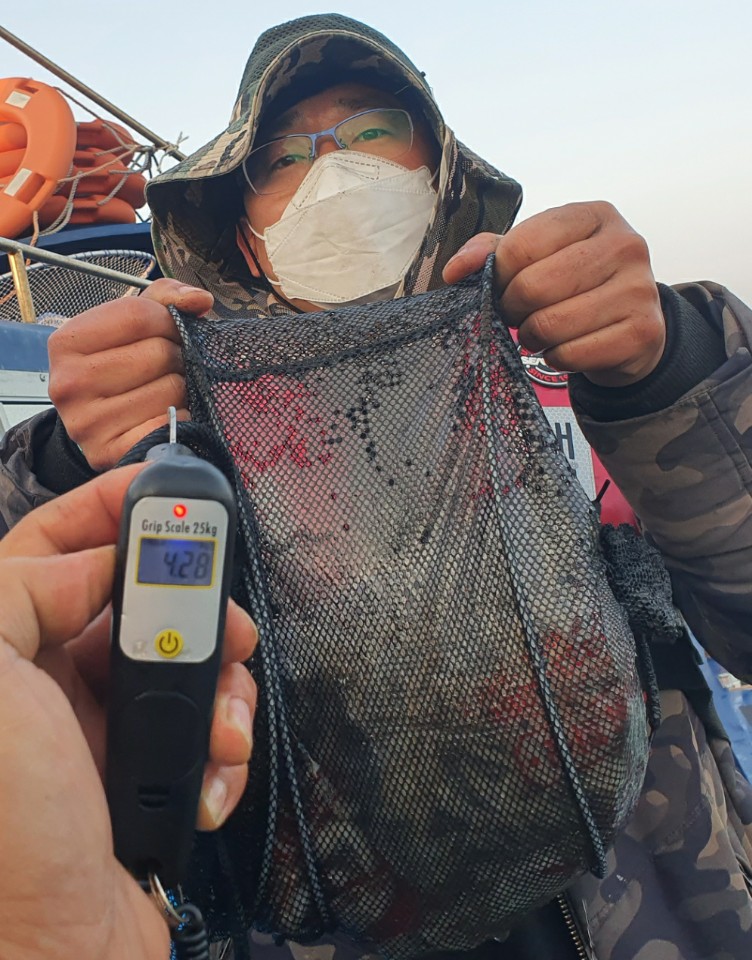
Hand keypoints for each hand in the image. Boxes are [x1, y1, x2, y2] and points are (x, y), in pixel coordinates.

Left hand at [0, 465, 257, 959]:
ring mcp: (102, 726)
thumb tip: (100, 560)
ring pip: (184, 657)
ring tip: (220, 724)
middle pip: (137, 598)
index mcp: (5, 652)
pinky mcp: (151, 766)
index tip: (161, 490)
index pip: (51, 548)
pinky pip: (206, 720)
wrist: (58, 958)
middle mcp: (48, 682)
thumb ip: (22, 591)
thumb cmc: (7, 838)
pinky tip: (212, 769)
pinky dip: (224, 739)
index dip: (105, 510)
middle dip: (192, 604)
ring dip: (220, 684)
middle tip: (226, 620)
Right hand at [48, 279, 213, 470]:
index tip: (171, 330)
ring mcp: (87, 423)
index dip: (168, 319)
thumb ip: (165, 298)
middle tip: (167, 367)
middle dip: (176, 356)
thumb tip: (200, 299)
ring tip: (163, 391)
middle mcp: (68, 383)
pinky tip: (165, 415)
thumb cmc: (119, 367)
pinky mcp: (110, 453)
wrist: (100, 425)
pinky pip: (171, 424)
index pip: (137, 314)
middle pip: (158, 353)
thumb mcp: (130, 325)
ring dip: (181, 389)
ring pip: (171, 389)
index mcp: (66, 342)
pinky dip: (180, 418)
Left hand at [442, 201, 665, 386]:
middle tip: (517, 316)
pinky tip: (563, 349)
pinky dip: (555, 359)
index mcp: (595, 215)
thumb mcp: (539, 256)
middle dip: (512, 309)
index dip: (499, 275)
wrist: (632, 327)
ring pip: (551, 324)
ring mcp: (638, 288)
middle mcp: (625, 244)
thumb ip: (494, 253)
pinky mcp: (641, 332)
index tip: (502, 287)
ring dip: (531, 337)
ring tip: (538, 333)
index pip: (522, 245)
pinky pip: (571, 354)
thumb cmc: (576, 285)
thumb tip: (455, 270)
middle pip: (534, 286)